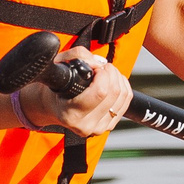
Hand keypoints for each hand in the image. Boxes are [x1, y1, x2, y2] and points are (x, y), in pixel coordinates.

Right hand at [16, 51, 132, 135]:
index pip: (101, 91)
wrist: (55, 106)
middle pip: (114, 92)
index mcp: (71, 114)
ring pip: (123, 95)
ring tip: (105, 73)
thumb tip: (98, 62)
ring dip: (117, 77)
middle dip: (111, 72)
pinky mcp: (110, 125)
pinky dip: (123, 85)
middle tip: (101, 67)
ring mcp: (100, 127)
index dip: (102, 72)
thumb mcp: (60, 66)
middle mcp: (86, 125)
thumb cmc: (57, 86)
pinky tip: (112, 81)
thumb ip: (78, 56)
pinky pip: (127, 100)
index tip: (95, 66)